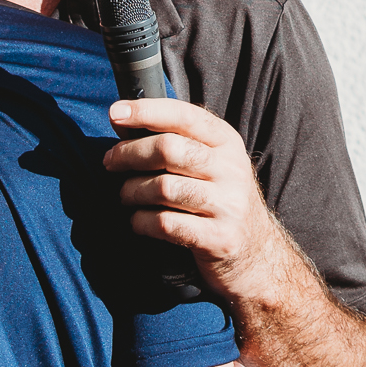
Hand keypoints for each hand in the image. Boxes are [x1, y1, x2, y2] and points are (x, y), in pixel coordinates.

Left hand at [102, 98, 287, 302]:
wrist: (255, 254)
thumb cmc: (217, 201)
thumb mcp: (211, 164)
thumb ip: (177, 141)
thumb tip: (123, 122)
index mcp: (227, 143)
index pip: (184, 116)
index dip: (146, 112)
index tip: (115, 114)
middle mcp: (232, 170)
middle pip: (168, 149)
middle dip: (129, 154)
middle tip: (110, 162)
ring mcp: (228, 205)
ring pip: (163, 187)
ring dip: (132, 191)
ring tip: (126, 196)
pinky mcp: (218, 238)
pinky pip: (164, 224)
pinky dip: (141, 222)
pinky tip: (138, 221)